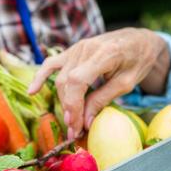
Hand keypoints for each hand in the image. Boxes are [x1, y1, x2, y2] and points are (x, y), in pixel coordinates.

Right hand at [28, 28, 170, 137]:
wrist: (138, 39)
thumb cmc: (138, 60)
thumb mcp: (127, 83)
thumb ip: (103, 99)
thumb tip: (85, 122)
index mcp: (104, 53)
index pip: (78, 81)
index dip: (74, 106)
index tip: (77, 126)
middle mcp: (86, 48)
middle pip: (67, 82)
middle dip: (69, 110)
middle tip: (76, 131)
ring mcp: (77, 48)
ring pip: (60, 79)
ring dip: (63, 102)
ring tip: (70, 122)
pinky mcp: (72, 51)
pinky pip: (51, 64)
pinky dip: (40, 77)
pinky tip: (32, 91)